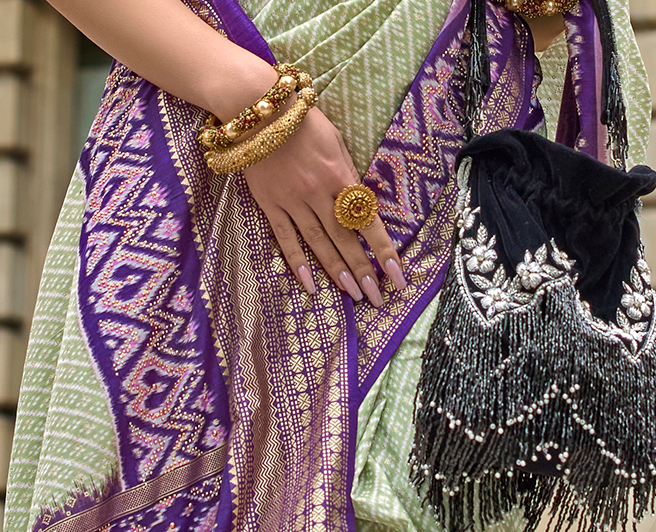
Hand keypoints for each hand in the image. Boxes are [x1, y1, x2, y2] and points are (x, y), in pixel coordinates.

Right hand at [243, 105, 405, 306]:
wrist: (258, 110)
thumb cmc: (302, 122)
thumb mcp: (336, 141)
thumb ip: (348, 174)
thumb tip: (361, 206)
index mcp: (340, 175)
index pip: (367, 220)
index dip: (383, 250)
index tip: (397, 276)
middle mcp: (319, 192)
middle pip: (345, 239)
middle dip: (363, 270)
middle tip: (377, 299)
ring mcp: (293, 200)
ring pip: (319, 243)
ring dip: (337, 272)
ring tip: (353, 295)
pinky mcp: (270, 204)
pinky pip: (286, 238)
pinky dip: (298, 263)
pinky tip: (311, 284)